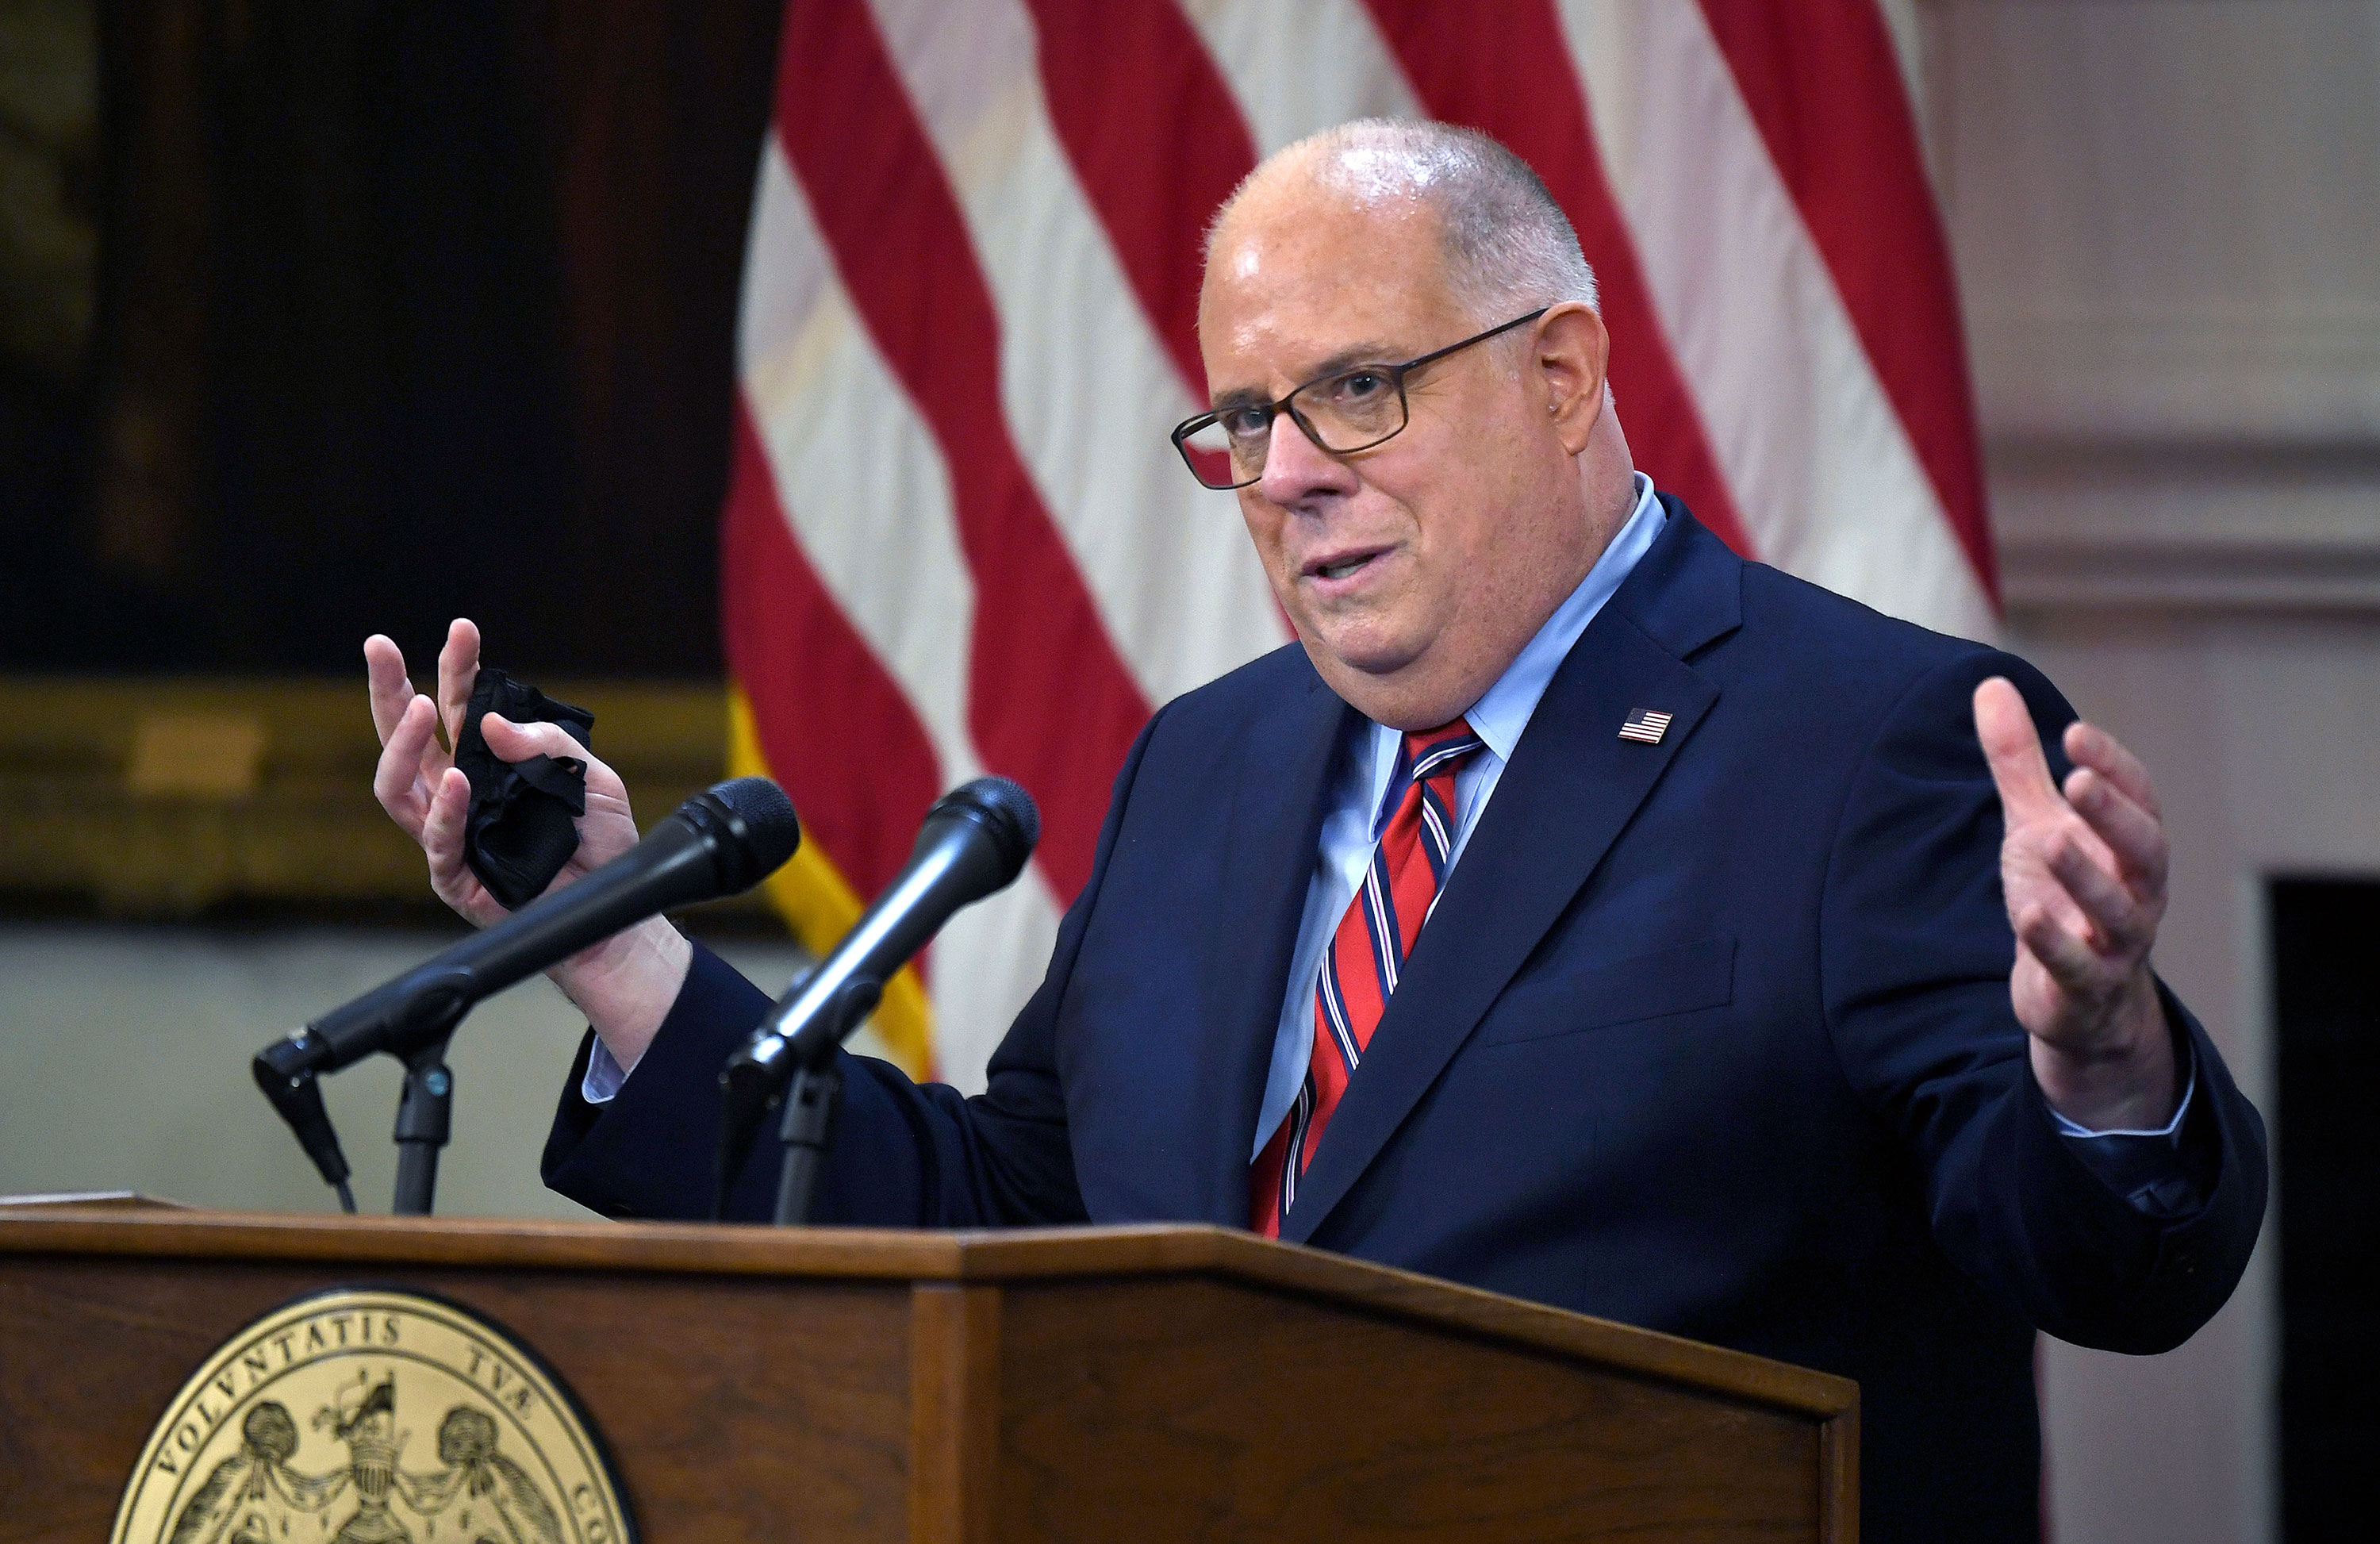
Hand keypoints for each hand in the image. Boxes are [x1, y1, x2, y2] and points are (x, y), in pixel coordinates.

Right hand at [365, 619, 688, 1064]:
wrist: (616, 913)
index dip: (458, 669)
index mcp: (490, 764)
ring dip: (403, 745)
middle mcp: (459, 795)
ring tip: (420, 707)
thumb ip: (551, 745)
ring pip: (399, 787)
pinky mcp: (456, 877)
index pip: (461, 709)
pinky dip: (445, 812)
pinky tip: (457, 783)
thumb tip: (490, 723)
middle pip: (408, 738)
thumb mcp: (594, 780)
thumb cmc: (602, 845)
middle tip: (379, 647)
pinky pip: (437, 843)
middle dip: (390, 691)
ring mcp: (450, 835)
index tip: (462, 629)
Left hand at [1975, 677, 2177, 1130]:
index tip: (2074, 733)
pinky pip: (2078, 966)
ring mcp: (2117, 943)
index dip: (2113, 766)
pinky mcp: (2086, 988)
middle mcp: (2137, 891)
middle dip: (2114, 815)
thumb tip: (1991, 683)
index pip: (2138, 798)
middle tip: (2078, 780)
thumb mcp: (2036, 824)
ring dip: (2086, 875)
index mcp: (2130, 846)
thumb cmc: (2062, 895)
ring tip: (2051, 840)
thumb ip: (2020, 762)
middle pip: (2145, 849)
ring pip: (2117, 909)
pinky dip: (2055, 942)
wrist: (2076, 999)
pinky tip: (2025, 914)